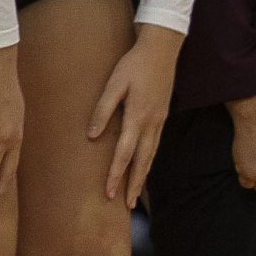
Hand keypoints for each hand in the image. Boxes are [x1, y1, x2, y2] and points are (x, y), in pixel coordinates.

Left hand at [89, 31, 180, 207]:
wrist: (162, 49)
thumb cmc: (134, 64)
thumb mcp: (114, 83)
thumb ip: (102, 109)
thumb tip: (92, 136)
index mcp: (137, 117)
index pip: (125, 154)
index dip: (116, 175)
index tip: (109, 193)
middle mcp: (151, 123)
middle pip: (142, 161)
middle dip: (134, 184)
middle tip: (127, 206)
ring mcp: (160, 121)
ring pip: (151, 156)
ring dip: (143, 176)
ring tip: (136, 194)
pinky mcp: (163, 116)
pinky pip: (156, 145)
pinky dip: (149, 161)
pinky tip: (144, 166)